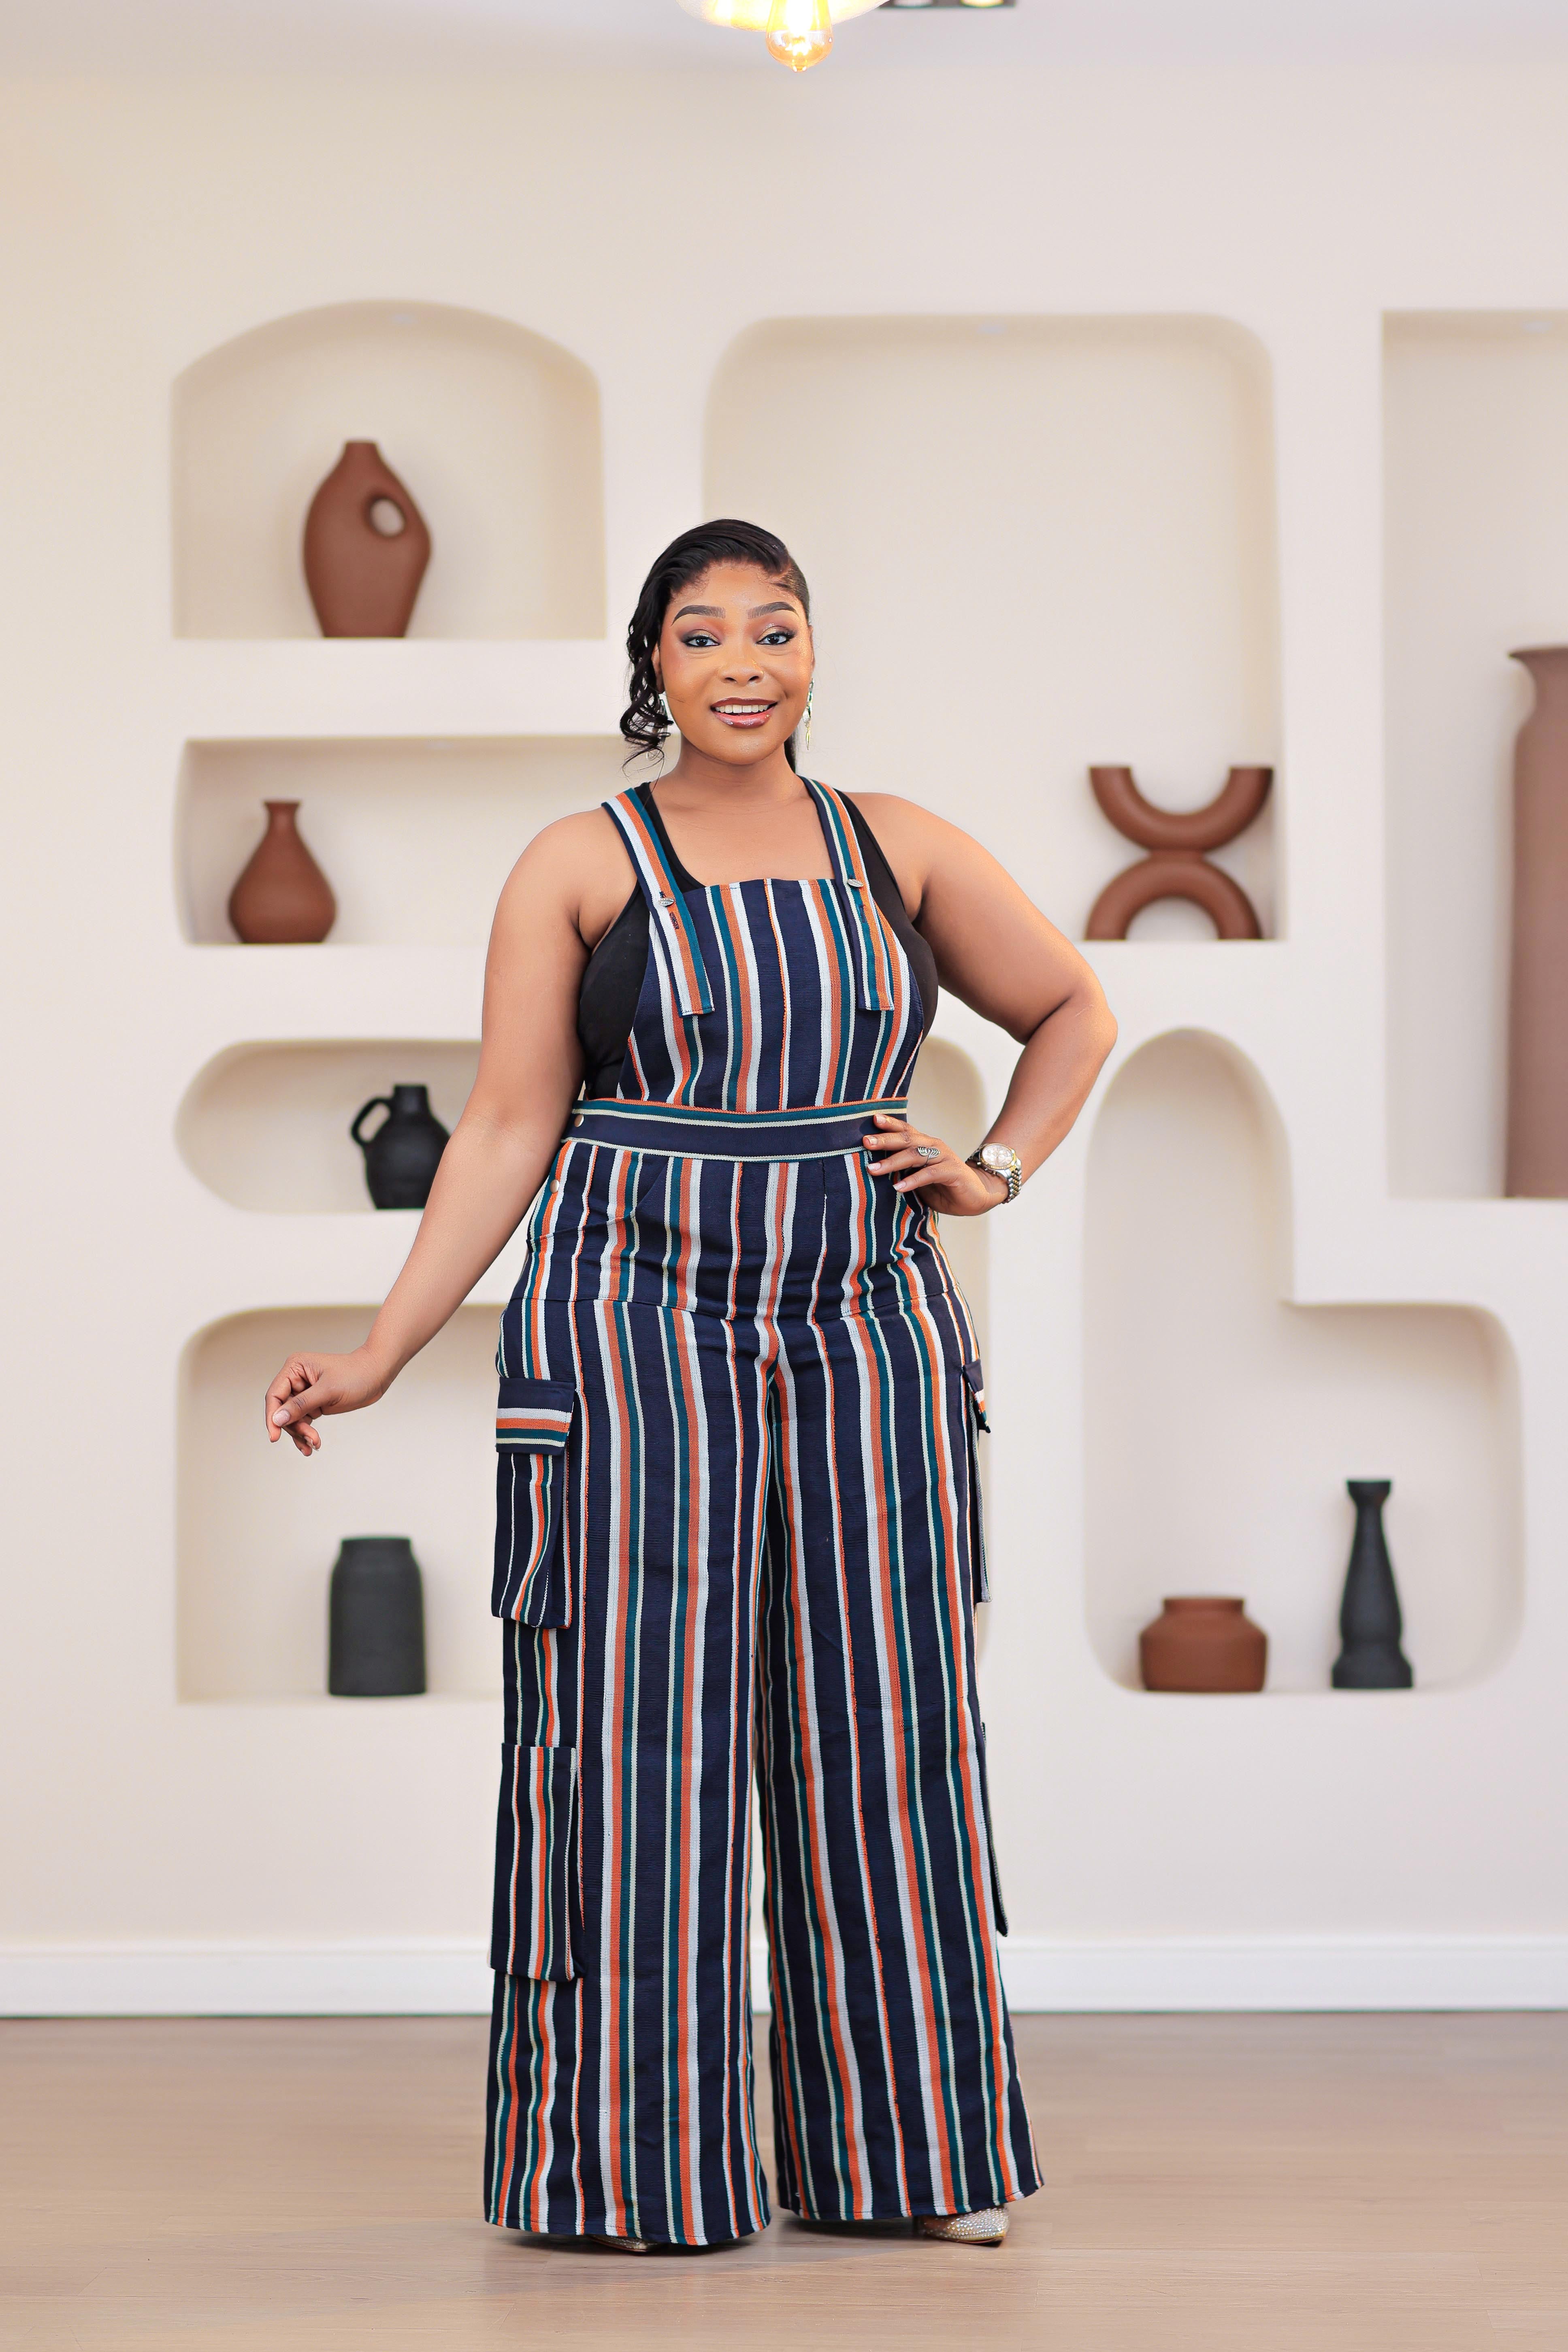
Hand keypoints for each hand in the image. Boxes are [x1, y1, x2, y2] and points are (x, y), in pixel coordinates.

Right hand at [264, 1348, 389, 1456]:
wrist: (377, 1375)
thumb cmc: (356, 1375)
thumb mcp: (328, 1391)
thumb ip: (301, 1405)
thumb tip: (277, 1419)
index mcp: (295, 1368)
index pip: (275, 1395)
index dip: (272, 1417)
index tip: (274, 1437)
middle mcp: (296, 1379)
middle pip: (282, 1410)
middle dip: (294, 1428)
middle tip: (310, 1440)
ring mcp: (304, 1392)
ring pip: (292, 1419)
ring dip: (301, 1433)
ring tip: (315, 1444)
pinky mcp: (313, 1402)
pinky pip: (303, 1421)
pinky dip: (307, 1433)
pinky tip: (313, 1444)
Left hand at [861, 1114, 1007, 1217]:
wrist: (976, 1197)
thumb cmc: (943, 1187)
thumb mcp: (918, 1178)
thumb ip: (902, 1171)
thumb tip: (872, 1170)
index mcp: (924, 1145)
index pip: (905, 1131)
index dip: (889, 1124)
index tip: (871, 1119)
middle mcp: (933, 1146)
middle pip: (906, 1139)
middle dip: (884, 1140)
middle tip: (865, 1142)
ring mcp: (944, 1157)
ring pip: (915, 1154)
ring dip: (892, 1162)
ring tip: (873, 1170)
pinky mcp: (953, 1171)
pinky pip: (930, 1173)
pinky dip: (913, 1180)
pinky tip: (899, 1187)